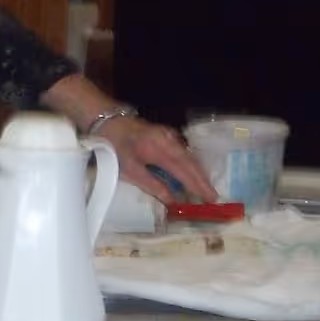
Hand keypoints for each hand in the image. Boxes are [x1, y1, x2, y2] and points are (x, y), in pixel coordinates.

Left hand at [39, 76, 216, 202]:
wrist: (106, 119)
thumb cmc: (114, 146)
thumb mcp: (129, 170)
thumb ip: (152, 185)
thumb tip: (173, 201)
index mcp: (160, 149)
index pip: (185, 171)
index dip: (198, 186)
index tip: (211, 199)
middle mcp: (169, 140)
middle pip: (191, 163)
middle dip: (203, 180)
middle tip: (214, 198)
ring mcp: (168, 135)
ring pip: (189, 156)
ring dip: (197, 173)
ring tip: (206, 189)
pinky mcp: (165, 135)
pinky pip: (183, 151)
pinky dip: (189, 164)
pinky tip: (191, 174)